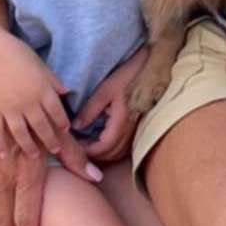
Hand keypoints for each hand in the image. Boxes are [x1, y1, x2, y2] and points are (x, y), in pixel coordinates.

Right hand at [0, 35, 102, 179]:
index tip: (66, 130)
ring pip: (22, 134)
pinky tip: (3, 156)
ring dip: (29, 147)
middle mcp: (28, 103)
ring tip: (35, 156)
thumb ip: (53, 81)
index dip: (62, 122)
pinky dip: (0, 145)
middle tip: (56, 150)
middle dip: (50, 140)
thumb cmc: (17, 53)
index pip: (56, 111)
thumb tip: (66, 93)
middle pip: (42, 127)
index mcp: (42, 90)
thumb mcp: (41, 64)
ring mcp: (9, 109)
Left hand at [74, 47, 148, 163]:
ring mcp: (137, 129)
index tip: (75, 147)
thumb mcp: (104, 91)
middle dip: (94, 155)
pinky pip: (125, 145)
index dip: (88, 152)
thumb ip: (89, 111)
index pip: (103, 148)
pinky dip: (113, 148)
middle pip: (111, 155)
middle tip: (79, 148)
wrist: (151, 69)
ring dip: (104, 154)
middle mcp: (131, 130)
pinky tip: (104, 139)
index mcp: (121, 122)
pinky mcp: (139, 125)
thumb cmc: (128, 77)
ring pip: (119, 152)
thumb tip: (76, 127)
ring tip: (89, 145)